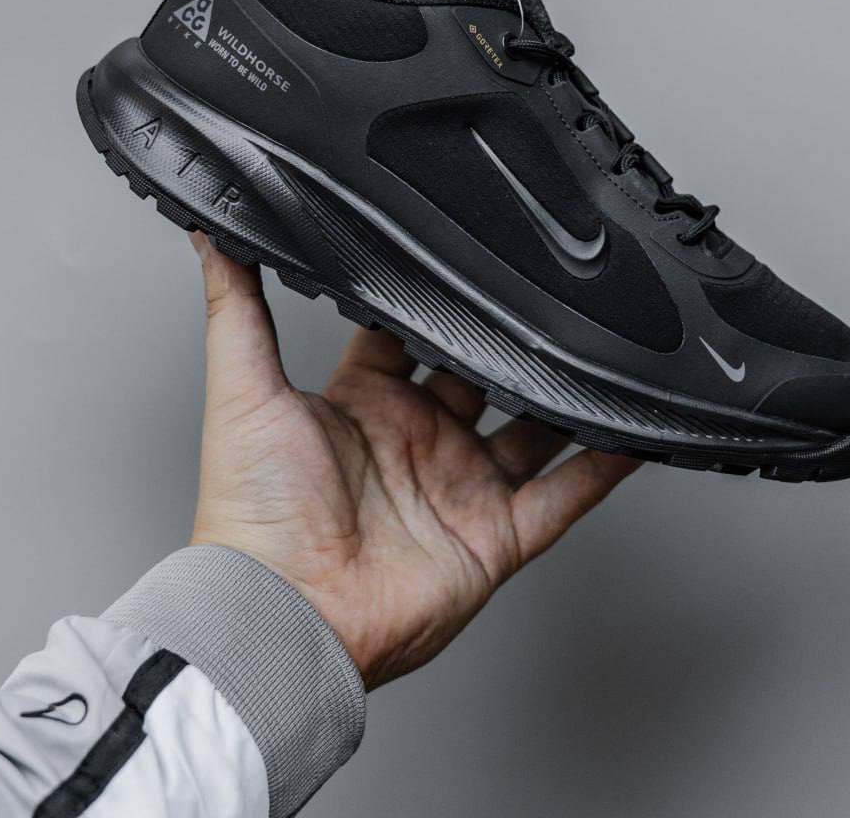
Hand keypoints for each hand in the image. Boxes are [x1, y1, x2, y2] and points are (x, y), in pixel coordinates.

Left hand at [188, 233, 639, 688]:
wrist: (282, 616)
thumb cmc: (250, 515)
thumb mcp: (241, 388)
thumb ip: (236, 305)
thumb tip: (214, 234)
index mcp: (363, 406)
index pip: (408, 337)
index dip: (432, 300)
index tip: (461, 254)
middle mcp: (418, 443)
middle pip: (480, 375)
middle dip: (508, 338)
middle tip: (543, 290)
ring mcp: (461, 489)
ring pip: (534, 430)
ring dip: (566, 394)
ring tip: (603, 346)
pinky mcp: (496, 536)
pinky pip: (565, 495)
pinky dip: (605, 465)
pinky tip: (635, 430)